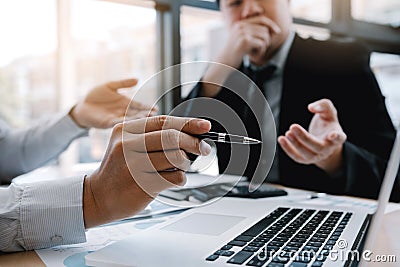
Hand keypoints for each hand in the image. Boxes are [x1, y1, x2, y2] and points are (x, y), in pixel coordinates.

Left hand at [69, 78, 156, 128]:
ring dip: (138, 121)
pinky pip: (118, 123)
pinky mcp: (107, 122)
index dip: (147, 107)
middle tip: (154, 116)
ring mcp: (116, 118)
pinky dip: (125, 123)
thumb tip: (137, 79)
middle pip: (137, 114)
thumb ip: (123, 84)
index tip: (156, 109)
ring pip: (130, 120)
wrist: (82, 105)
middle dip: (146, 115)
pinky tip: (131, 123)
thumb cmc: (95, 96)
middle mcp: (123, 112)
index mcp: (125, 103)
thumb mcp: (110, 86)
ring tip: (146, 120)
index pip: (139, 106)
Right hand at [83, 116, 211, 227]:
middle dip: (193, 143)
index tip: (205, 125)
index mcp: (125, 130)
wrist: (98, 196)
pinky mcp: (142, 185)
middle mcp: (127, 145)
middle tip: (204, 148)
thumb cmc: (120, 169)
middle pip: (172, 138)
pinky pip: (174, 178)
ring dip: (185, 163)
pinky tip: (170, 179)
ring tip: (178, 167)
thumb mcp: (129, 145)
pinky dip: (180, 178)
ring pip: (176, 158)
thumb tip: (192, 132)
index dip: (188, 123)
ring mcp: (134, 166)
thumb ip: (154, 136)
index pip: (163, 121)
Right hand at [218, 16, 280, 68]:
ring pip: (264, 36)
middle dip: (266, 40)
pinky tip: (254, 56)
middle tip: (260, 49)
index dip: (271, 24)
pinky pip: (261, 43)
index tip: (277, 32)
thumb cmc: (235, 53)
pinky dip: (261, 51)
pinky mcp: (245, 41)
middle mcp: (241, 26)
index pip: (261, 19)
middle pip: (264, 29)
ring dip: (264, 47)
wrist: (224, 63)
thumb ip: (254, 33)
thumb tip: (273, 29)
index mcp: (240, 24)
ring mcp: (242, 33)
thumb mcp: (243, 40)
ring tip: (256, 53)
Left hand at [278, 99, 346, 174]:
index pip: (339, 138)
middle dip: (304, 137)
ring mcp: (317, 156)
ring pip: (307, 154)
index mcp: (337, 136)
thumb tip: (311, 107)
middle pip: (318, 146)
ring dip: (295, 144)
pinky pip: (297, 157)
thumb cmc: (327, 124)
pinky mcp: (306, 159)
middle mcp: (328, 149)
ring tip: (287, 133)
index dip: (337, 137)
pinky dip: (288, 149)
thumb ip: (323, 105)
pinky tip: (282, 139)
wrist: (324, 139)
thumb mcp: (328, 112)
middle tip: (293, 126)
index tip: (333, 135)